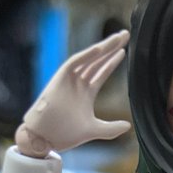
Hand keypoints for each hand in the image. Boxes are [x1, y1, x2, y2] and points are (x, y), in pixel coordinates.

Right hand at [16, 31, 131, 157]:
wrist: (44, 137)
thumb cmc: (64, 133)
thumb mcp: (93, 130)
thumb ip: (110, 129)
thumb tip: (128, 126)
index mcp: (86, 93)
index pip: (101, 72)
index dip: (112, 61)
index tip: (124, 51)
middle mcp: (78, 83)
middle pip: (97, 61)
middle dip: (111, 48)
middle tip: (125, 34)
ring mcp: (69, 80)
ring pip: (89, 59)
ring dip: (103, 48)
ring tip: (118, 37)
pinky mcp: (59, 79)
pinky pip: (74, 63)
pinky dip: (86, 56)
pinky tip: (99, 49)